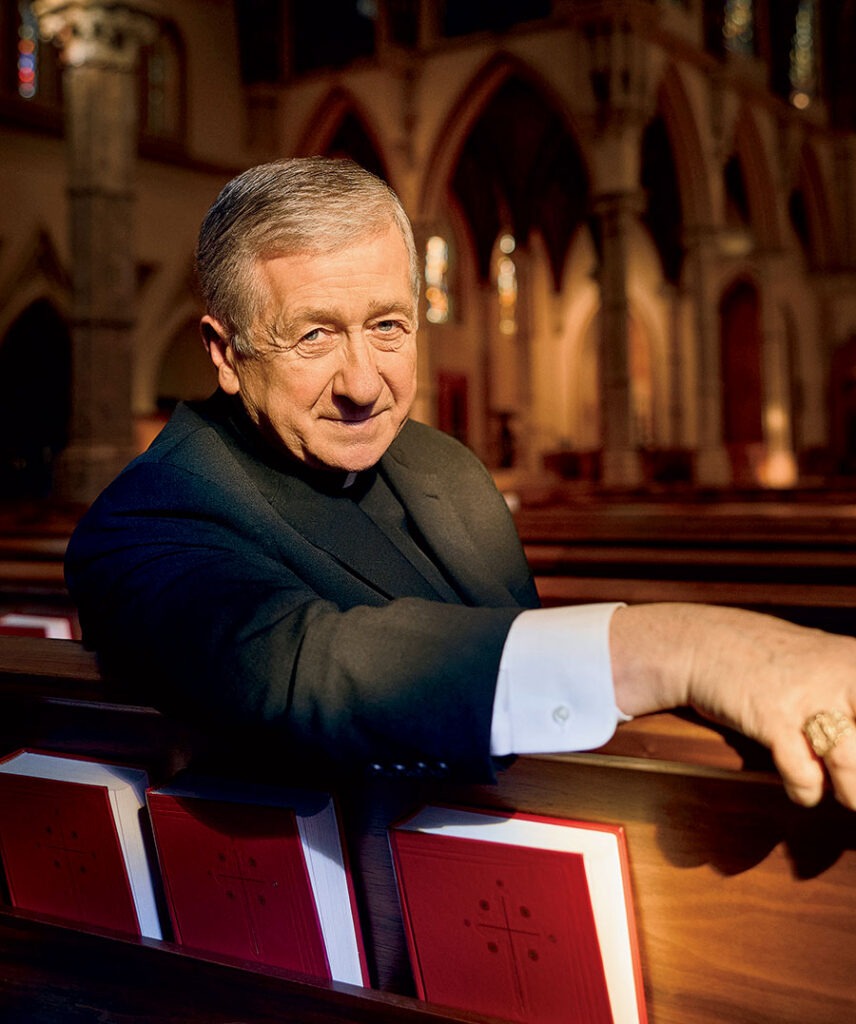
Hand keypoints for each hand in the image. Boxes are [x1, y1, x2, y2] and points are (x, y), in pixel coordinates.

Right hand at [610, 603, 855, 808]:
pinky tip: (802, 781)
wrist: (706, 642)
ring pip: (852, 768)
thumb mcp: (832, 671)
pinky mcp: (773, 717)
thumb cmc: (778, 666)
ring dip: (849, 792)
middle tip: (853, 783)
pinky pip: (805, 777)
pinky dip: (805, 790)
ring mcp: (809, 696)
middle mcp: (846, 676)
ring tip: (838, 787)